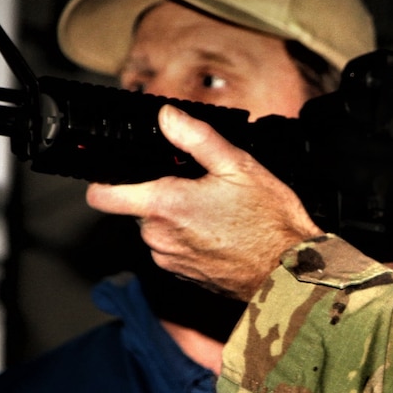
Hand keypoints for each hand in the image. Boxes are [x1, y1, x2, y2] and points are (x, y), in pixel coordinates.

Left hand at [86, 105, 323, 300]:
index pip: (103, 196)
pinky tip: (220, 233)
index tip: (119, 173)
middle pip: (137, 208)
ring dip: (175, 218)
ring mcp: (170, 260)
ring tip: (215, 212)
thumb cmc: (270, 222)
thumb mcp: (238, 166)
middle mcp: (159, 237)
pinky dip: (188, 239)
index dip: (105, 181)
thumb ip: (196, 137)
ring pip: (156, 229)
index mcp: (165, 205)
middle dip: (159, 195)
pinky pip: (173, 250)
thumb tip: (166, 115)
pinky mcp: (184, 276)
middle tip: (198, 186)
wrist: (289, 272)